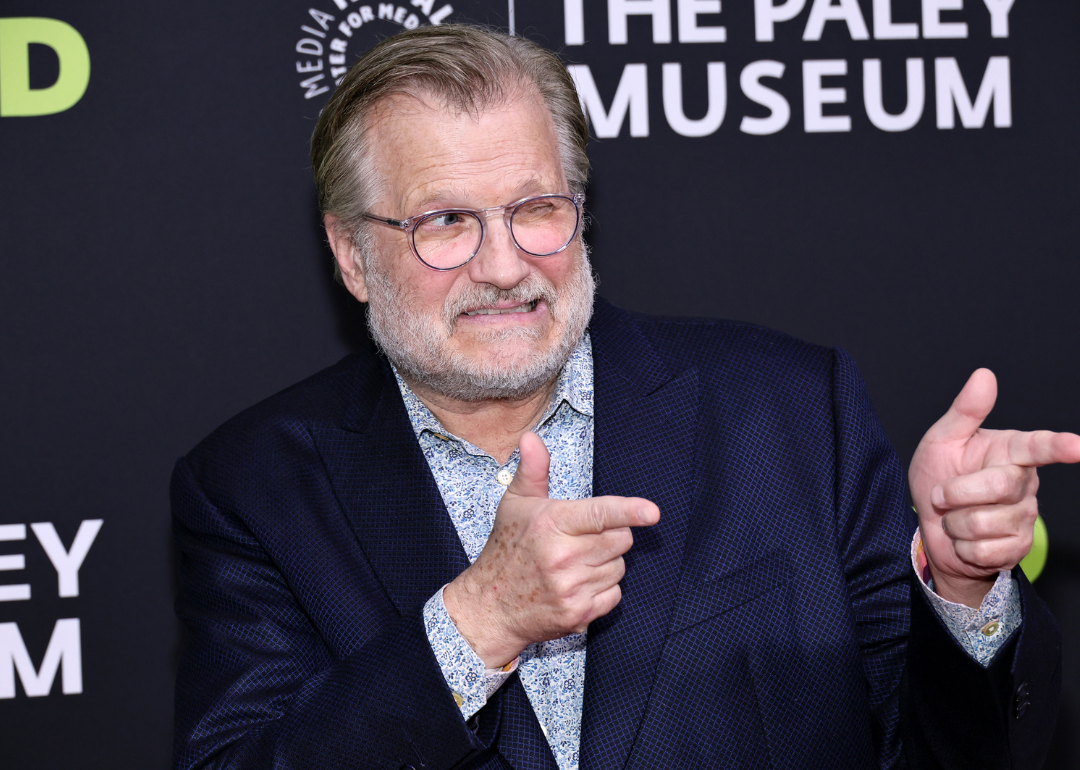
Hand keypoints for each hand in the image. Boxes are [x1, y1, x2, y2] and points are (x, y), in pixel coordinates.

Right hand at [442, 432, 659, 667]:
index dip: (630, 511)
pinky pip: (615, 594)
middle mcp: (563, 556)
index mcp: (551, 524)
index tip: (652, 512)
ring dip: (606, 563)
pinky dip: (603, 589)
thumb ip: (532, 470)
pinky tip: (578, 585)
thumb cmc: (506, 549)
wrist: (490, 606)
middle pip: (621, 539)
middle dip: (611, 535)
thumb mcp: (515, 504)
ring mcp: (571, 588)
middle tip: (584, 538)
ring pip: (620, 566)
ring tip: (576, 563)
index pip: (600, 514)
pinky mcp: (579, 614)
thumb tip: (531, 437)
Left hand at [909, 369, 1079, 606]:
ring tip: (954, 517)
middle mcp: (1024, 482)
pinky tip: (963, 540)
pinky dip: (961, 547)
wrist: (928, 525)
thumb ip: (965, 411)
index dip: (1058, 446)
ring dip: (954, 523)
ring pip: (986, 522)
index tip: (1077, 446)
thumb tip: (984, 375)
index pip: (1038, 446)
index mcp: (1010, 451)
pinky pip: (984, 550)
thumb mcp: (942, 441)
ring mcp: (1024, 516)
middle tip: (941, 494)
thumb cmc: (939, 476)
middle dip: (957, 492)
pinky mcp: (1017, 547)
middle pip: (1000, 485)